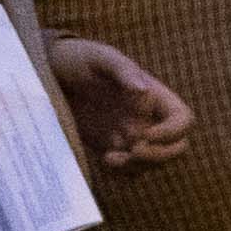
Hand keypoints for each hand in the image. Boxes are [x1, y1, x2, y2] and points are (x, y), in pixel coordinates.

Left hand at [44, 40, 192, 170]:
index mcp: (154, 95)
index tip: (146, 134)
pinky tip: (104, 161)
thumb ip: (122, 70)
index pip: (182, 119)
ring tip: (110, 159)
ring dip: (138, 167)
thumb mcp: (100, 57)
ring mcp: (130, 134)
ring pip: (152, 162)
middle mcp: (148, 118)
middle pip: (176, 146)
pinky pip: (127, 169)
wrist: (49, 73)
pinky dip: (121, 173)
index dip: (173, 132)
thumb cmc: (78, 58)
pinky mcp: (110, 147)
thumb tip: (143, 92)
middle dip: (161, 155)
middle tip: (135, 151)